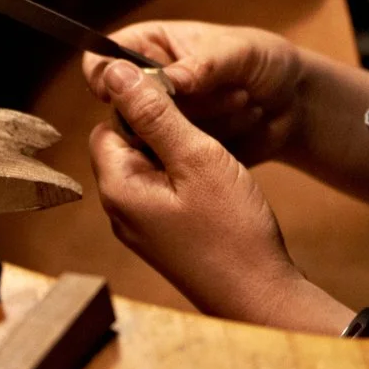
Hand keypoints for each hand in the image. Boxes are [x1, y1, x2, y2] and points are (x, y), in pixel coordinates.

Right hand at [81, 21, 310, 166]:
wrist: (297, 103)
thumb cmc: (266, 60)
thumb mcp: (240, 53)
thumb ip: (202, 65)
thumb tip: (166, 80)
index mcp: (153, 46)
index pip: (106, 58)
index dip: (105, 75)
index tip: (118, 91)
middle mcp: (151, 86)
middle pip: (122, 107)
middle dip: (167, 107)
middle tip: (214, 92)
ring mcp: (164, 122)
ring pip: (151, 137)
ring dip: (198, 125)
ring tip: (243, 101)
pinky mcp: (180, 152)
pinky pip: (176, 160)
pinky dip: (208, 147)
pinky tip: (244, 122)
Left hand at [87, 66, 346, 330]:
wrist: (259, 296)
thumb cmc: (232, 231)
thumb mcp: (197, 158)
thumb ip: (156, 114)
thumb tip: (116, 73)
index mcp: (118, 187)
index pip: (109, 124)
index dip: (141, 106)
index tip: (182, 105)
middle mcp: (120, 210)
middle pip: (126, 145)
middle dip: (162, 130)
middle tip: (205, 133)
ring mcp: (141, 227)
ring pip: (148, 167)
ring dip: (178, 154)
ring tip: (215, 159)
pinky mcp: (163, 237)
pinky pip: (163, 191)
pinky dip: (186, 178)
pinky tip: (216, 183)